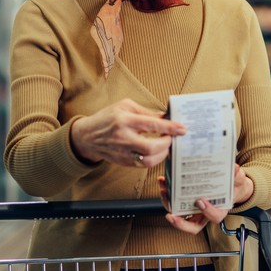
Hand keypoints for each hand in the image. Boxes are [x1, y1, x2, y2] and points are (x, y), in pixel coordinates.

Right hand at [70, 98, 185, 167]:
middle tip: (172, 138)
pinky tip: (157, 152)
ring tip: (166, 145)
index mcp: (124, 120)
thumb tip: (166, 117)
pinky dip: (154, 159)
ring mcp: (123, 152)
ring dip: (162, 154)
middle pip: (151, 147)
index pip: (152, 124)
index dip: (170, 127)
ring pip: (148, 160)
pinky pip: (143, 165)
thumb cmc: (107, 118)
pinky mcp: (123, 162)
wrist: (87, 136)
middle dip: (167, 144)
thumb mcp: (125, 106)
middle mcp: (123, 137)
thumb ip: (146, 112)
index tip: (182, 128)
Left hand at [158, 165, 254, 234]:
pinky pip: (175, 203)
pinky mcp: (186, 203)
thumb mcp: (238, 180)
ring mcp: (194, 210)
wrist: (229, 186)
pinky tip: (163, 182)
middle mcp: (205, 214)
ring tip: (164, 192)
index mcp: (220, 211)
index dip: (207, 212)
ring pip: (180, 215)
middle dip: (180, 223)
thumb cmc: (232, 187)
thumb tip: (235, 169)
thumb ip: (237, 176)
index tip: (200, 201)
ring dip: (169, 205)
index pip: (214, 217)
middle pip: (192, 226)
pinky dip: (167, 194)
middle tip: (171, 215)